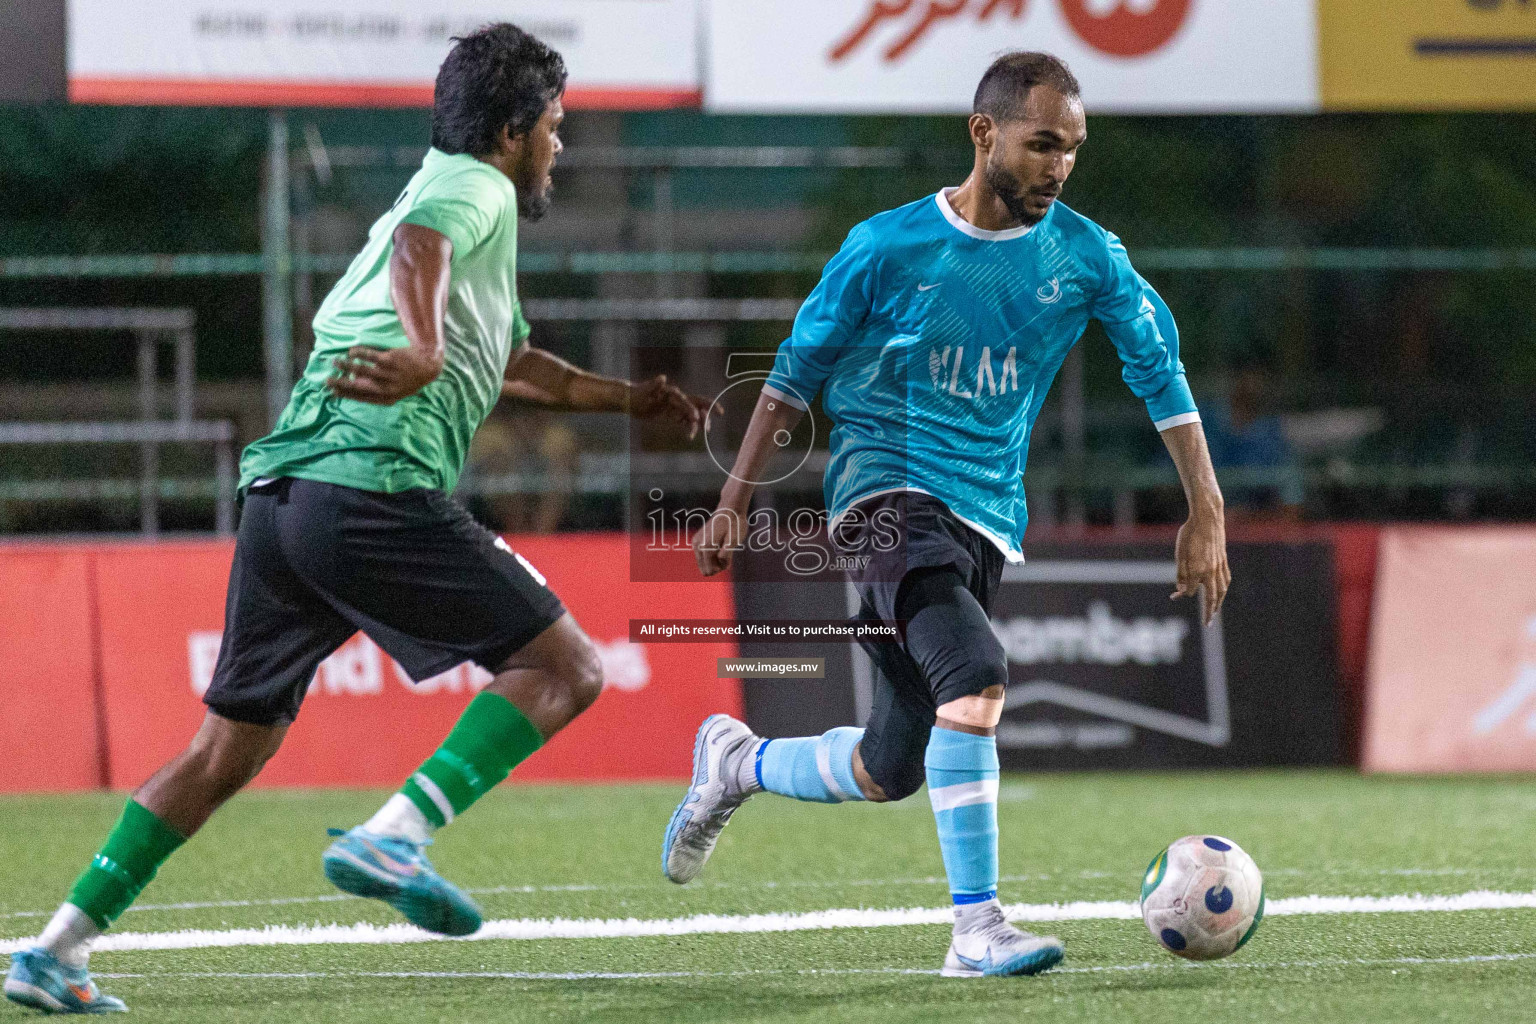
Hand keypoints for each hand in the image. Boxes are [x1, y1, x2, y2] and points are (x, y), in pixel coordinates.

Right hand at [327, 346, 442, 404]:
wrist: (429, 365)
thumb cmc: (411, 378)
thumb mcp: (398, 391)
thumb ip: (380, 391)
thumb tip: (358, 387)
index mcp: (388, 399)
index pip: (361, 398)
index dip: (346, 395)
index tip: (333, 392)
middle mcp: (386, 388)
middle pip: (358, 387)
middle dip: (341, 383)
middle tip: (327, 380)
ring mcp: (388, 374)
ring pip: (361, 370)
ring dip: (346, 366)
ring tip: (335, 362)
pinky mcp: (390, 359)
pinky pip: (369, 355)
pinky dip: (358, 353)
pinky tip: (352, 352)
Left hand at [628, 375, 717, 439]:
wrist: (631, 400)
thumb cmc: (638, 393)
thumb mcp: (644, 390)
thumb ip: (654, 384)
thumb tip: (662, 378)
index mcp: (673, 394)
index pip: (688, 400)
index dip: (695, 408)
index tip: (698, 417)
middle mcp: (678, 400)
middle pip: (697, 406)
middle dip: (706, 414)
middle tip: (707, 427)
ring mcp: (676, 408)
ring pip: (693, 416)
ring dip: (699, 424)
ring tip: (702, 432)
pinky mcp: (673, 416)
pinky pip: (685, 422)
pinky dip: (690, 429)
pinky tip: (690, 436)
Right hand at [692, 507, 745, 576]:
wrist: (729, 510)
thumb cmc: (735, 524)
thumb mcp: (736, 538)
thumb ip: (728, 551)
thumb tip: (719, 560)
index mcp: (706, 544)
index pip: (709, 568)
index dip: (721, 568)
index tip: (729, 561)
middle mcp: (697, 544)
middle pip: (705, 568)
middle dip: (717, 566)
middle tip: (727, 554)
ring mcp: (695, 542)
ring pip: (703, 564)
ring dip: (715, 562)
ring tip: (724, 550)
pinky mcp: (696, 542)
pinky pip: (702, 558)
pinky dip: (711, 557)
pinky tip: (719, 548)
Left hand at [1172, 508, 1229, 626]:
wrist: (1207, 517)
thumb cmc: (1189, 534)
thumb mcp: (1179, 553)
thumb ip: (1181, 574)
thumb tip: (1182, 591)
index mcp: (1199, 570)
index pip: (1192, 591)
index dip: (1181, 594)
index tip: (1174, 596)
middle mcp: (1212, 571)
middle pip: (1212, 597)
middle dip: (1209, 612)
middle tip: (1208, 624)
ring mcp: (1220, 566)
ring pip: (1222, 590)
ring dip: (1219, 603)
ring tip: (1214, 611)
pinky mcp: (1224, 560)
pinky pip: (1226, 579)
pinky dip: (1224, 589)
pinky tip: (1222, 591)